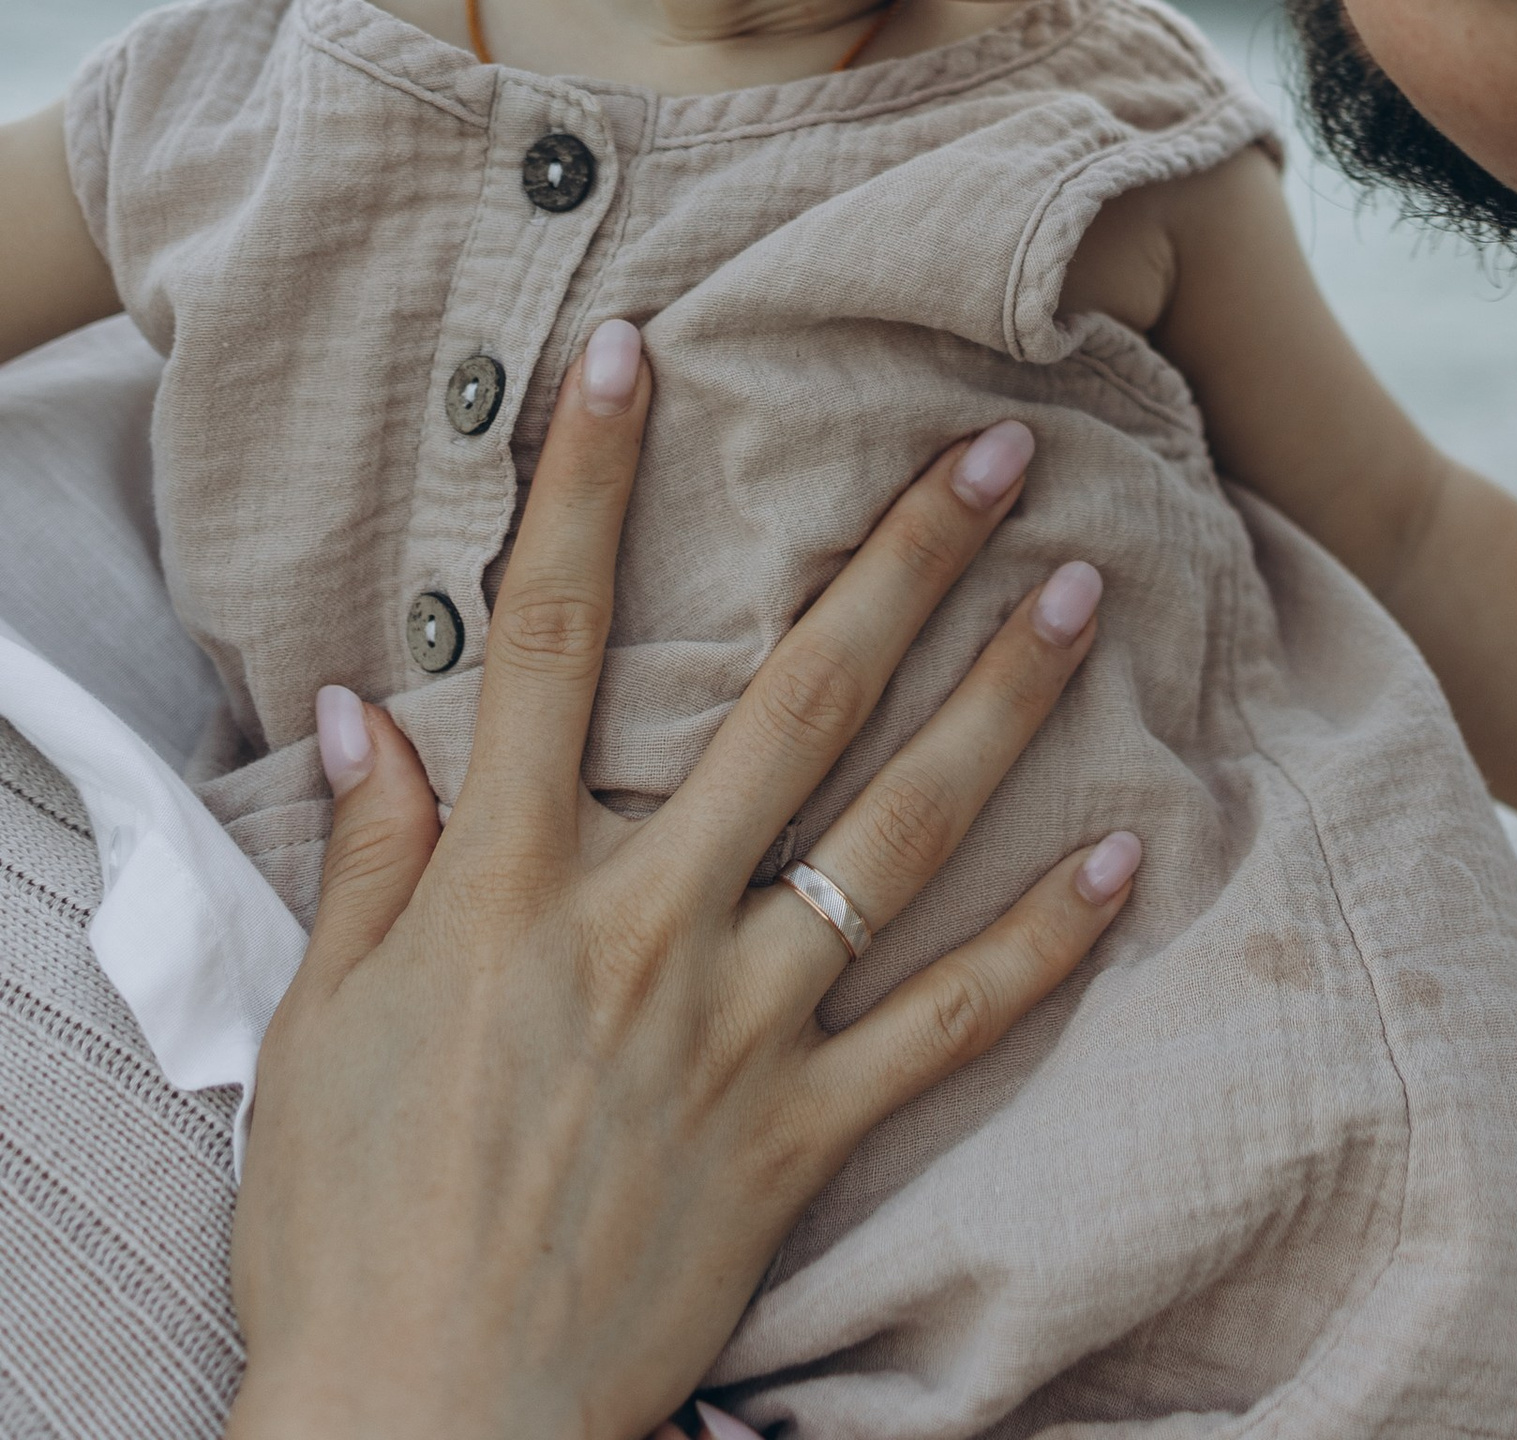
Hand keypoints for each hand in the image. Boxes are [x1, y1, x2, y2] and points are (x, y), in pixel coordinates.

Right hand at [226, 325, 1140, 1439]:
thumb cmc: (348, 1237)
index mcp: (508, 887)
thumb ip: (366, 860)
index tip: (635, 354)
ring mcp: (735, 1032)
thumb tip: (363, 706)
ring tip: (1086, 592)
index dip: (589, 487)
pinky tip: (1122, 858)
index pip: (553, 641)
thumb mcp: (319, 1033)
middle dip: (899, 560)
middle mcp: (641, 931)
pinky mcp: (800, 1141)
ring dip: (999, 703)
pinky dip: (1040, 946)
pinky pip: (944, 1027)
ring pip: (897, 834)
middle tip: (998, 447)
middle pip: (791, 703)